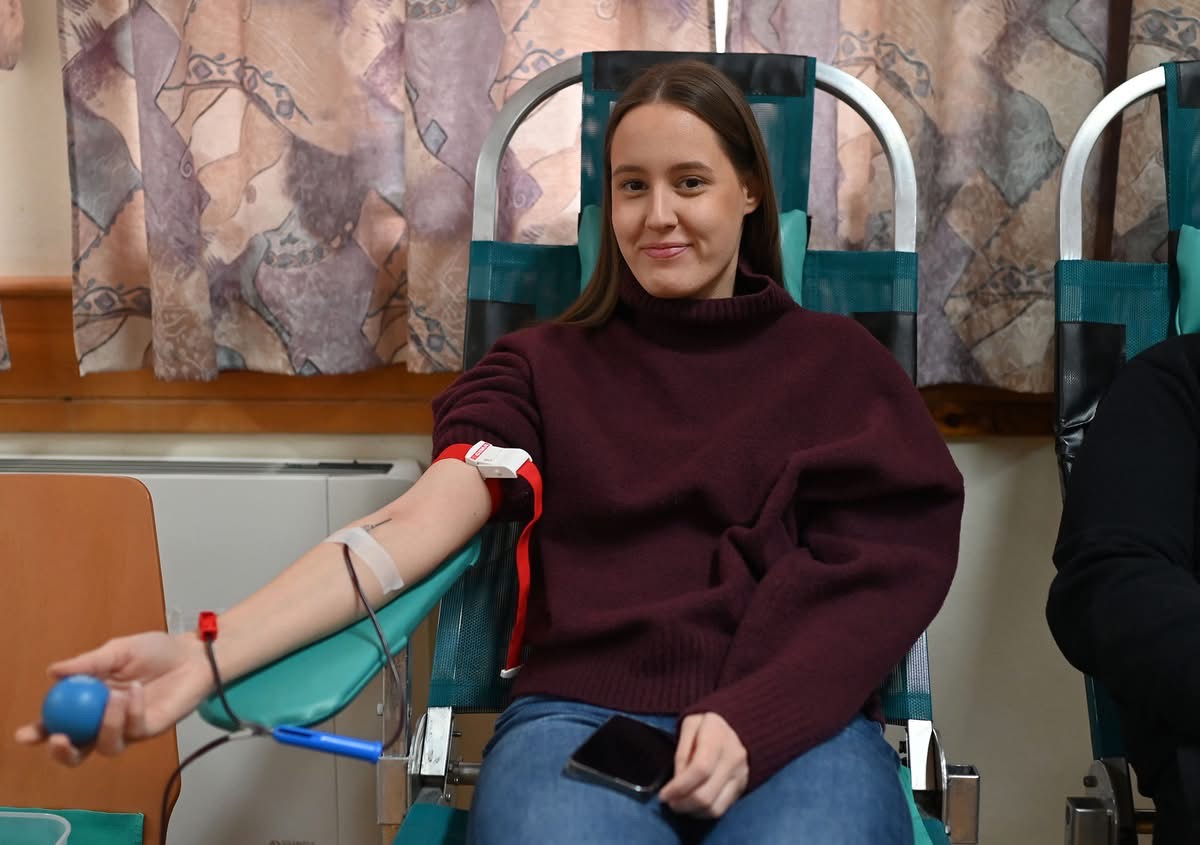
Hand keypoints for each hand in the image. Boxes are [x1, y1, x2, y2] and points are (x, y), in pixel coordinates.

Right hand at [14, 631, 211, 766]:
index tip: (25, 734)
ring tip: (114, 696)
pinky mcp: (151, 729)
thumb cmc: (154, 651)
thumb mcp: (118, 651)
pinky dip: (130, 711)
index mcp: (88, 702)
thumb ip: (89, 664)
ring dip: (105, 725)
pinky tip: (135, 690)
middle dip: (63, 752)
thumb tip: (53, 671)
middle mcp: (104, 721)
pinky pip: (134, 729)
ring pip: (107, 747)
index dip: (40, 733)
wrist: (192, 653)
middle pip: (78, 752)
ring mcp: (128, 728)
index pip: (59, 724)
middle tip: (60, 739)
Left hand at [658, 712, 748, 817]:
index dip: (679, 787)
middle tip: (669, 802)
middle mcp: (733, 758)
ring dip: (691, 811)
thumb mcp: (689, 725)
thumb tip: (677, 781)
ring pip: (714, 808)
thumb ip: (682, 752)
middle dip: (682, 804)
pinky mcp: (741, 787)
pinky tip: (692, 806)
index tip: (663, 795)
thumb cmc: (707, 725)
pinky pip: (721, 810)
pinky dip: (703, 813)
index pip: (700, 770)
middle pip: (706, 795)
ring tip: (679, 804)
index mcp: (718, 738)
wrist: (737, 724)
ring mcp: (740, 775)